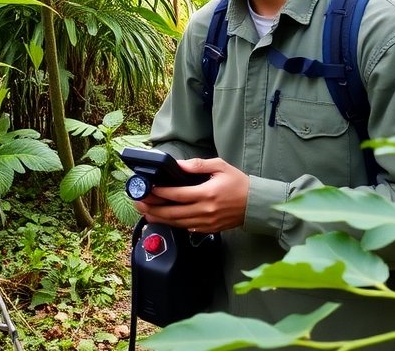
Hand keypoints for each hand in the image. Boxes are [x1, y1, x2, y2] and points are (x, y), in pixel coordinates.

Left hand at [131, 157, 249, 232]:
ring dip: (158, 218)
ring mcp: (206, 223)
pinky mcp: (208, 229)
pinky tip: (162, 219)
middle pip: (172, 213)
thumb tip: (179, 165)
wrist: (255, 204)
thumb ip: (198, 165)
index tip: (148, 189)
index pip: (177, 195)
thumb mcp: (220, 166)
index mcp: (207, 194)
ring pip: (176, 223)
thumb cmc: (239, 183)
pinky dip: (172, 224)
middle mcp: (205, 211)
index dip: (160, 193)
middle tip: (138, 203)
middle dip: (152, 208)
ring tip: (145, 212)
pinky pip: (185, 228)